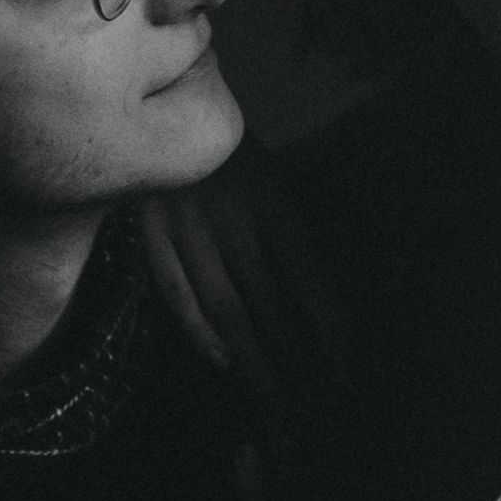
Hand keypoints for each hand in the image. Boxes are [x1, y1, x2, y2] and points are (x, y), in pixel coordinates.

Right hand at [139, 170, 347, 446]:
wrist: (164, 92)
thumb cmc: (231, 148)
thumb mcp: (273, 178)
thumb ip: (292, 233)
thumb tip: (327, 300)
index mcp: (274, 198)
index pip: (310, 274)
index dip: (330, 325)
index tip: (350, 370)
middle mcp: (234, 215)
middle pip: (270, 301)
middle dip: (295, 358)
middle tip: (316, 408)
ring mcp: (188, 226)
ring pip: (225, 303)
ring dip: (252, 356)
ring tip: (276, 401)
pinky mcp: (150, 232)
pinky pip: (175, 289)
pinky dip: (198, 328)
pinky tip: (222, 359)